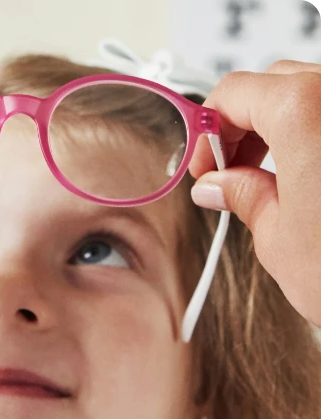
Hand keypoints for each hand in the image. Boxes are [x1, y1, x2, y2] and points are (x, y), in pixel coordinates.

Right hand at [189, 60, 320, 325]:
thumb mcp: (279, 238)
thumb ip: (244, 196)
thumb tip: (220, 185)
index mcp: (304, 112)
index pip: (233, 94)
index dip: (207, 131)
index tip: (203, 165)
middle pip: (275, 85)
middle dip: (243, 125)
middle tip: (229, 171)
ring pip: (312, 96)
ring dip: (281, 129)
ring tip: (269, 179)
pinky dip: (316, 139)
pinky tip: (309, 179)